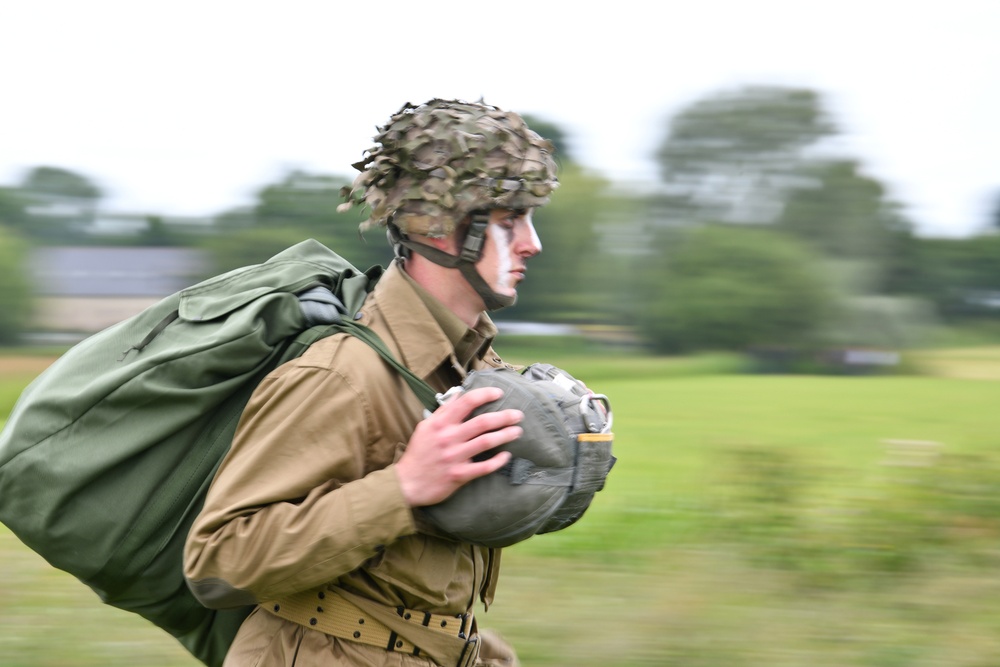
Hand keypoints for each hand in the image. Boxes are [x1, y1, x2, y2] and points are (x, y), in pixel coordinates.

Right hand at [396, 387, 521, 507]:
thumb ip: (443, 411)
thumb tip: (459, 395)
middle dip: (504, 416)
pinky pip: (484, 467)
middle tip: (518, 415)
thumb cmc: (418, 453)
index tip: (499, 393)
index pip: (467, 402)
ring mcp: (455, 457)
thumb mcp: (426, 426)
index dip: (485, 395)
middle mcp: (449, 438)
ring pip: (486, 442)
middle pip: (483, 422)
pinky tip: (506, 456)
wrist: (407, 483)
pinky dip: (497, 461)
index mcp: (441, 423)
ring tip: (518, 431)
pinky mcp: (459, 475)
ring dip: (505, 435)